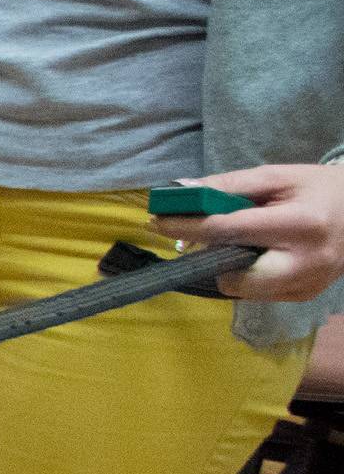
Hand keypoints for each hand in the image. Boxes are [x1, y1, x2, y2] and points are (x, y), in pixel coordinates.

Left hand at [150, 162, 343, 301]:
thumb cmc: (317, 188)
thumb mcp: (277, 176)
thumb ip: (229, 185)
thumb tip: (182, 191)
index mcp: (301, 223)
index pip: (231, 230)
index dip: (189, 227)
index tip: (157, 222)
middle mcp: (306, 261)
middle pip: (234, 274)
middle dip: (212, 258)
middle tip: (207, 239)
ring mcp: (307, 284)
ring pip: (242, 289)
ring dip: (230, 268)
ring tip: (244, 242)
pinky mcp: (304, 296)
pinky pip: (258, 294)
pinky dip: (248, 276)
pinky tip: (261, 255)